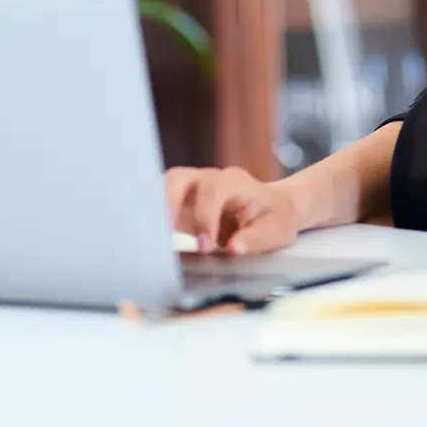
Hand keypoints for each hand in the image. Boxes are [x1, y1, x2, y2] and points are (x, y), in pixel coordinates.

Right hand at [164, 166, 302, 254]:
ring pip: (162, 187)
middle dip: (168, 208)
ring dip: (154, 212)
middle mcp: (208, 178)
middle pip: (177, 179)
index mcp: (234, 181)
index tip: (204, 247)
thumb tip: (235, 248)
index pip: (212, 190)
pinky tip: (149, 240)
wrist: (273, 207)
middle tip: (166, 240)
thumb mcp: (277, 230)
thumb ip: (257, 238)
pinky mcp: (178, 200)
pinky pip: (158, 202)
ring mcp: (190, 186)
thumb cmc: (275, 217)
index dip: (205, 217)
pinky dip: (152, 218)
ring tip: (151, 241)